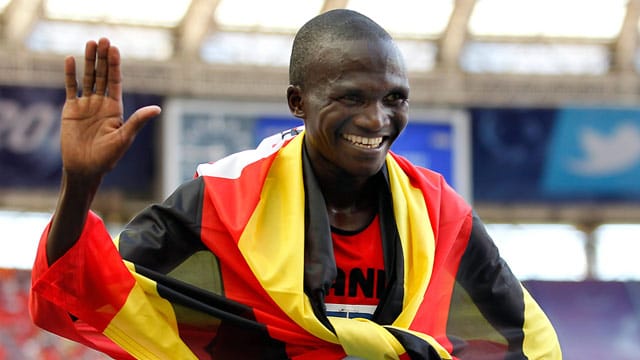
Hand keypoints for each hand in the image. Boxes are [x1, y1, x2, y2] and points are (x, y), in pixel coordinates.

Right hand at [60, 37, 160, 179]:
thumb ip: (137, 121)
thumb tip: (157, 109)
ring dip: (88, 61)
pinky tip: (70, 60)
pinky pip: (70, 88)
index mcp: (115, 108)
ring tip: (89, 43)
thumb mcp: (124, 137)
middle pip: (102, 75)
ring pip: (87, 78)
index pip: (115, 81)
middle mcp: (101, 104)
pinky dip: (70, 74)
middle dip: (103, 58)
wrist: (85, 168)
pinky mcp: (71, 110)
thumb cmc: (107, 157)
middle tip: (103, 39)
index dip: (115, 65)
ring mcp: (86, 105)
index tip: (114, 49)